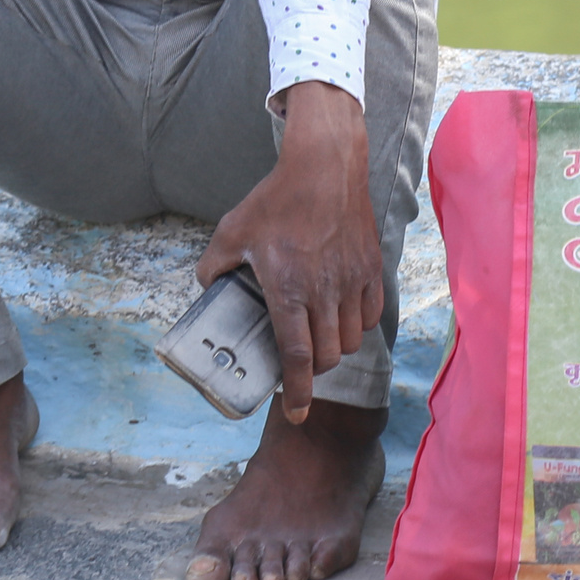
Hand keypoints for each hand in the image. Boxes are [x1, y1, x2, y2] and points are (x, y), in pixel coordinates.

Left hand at [195, 82, 380, 423]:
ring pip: (350, 340)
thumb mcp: (232, 230)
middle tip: (298, 363)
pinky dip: (357, 326)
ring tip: (318, 336)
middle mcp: (324, 291)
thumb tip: (208, 289)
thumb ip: (214, 266)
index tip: (296, 413)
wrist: (325, 166)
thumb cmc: (276, 198)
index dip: (297, 392)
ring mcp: (352, 280)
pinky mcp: (371, 269)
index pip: (297, 356)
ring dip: (334, 348)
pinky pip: (370, 316)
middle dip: (312, 370)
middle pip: (326, 356)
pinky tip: (341, 315)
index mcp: (288, 288)